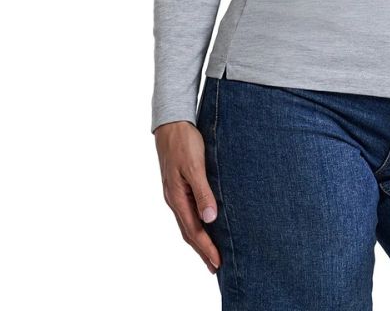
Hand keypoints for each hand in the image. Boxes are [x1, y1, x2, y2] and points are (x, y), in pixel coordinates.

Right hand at [154, 120, 220, 273]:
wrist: (172, 123)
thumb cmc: (184, 142)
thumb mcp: (195, 166)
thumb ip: (203, 192)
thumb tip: (210, 219)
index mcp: (177, 197)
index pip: (193, 231)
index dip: (206, 248)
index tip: (217, 263)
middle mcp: (175, 199)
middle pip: (189, 232)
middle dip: (202, 250)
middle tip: (216, 266)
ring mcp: (176, 192)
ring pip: (188, 222)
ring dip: (199, 239)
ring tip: (210, 252)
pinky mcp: (180, 185)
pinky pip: (188, 211)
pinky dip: (196, 224)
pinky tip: (204, 223)